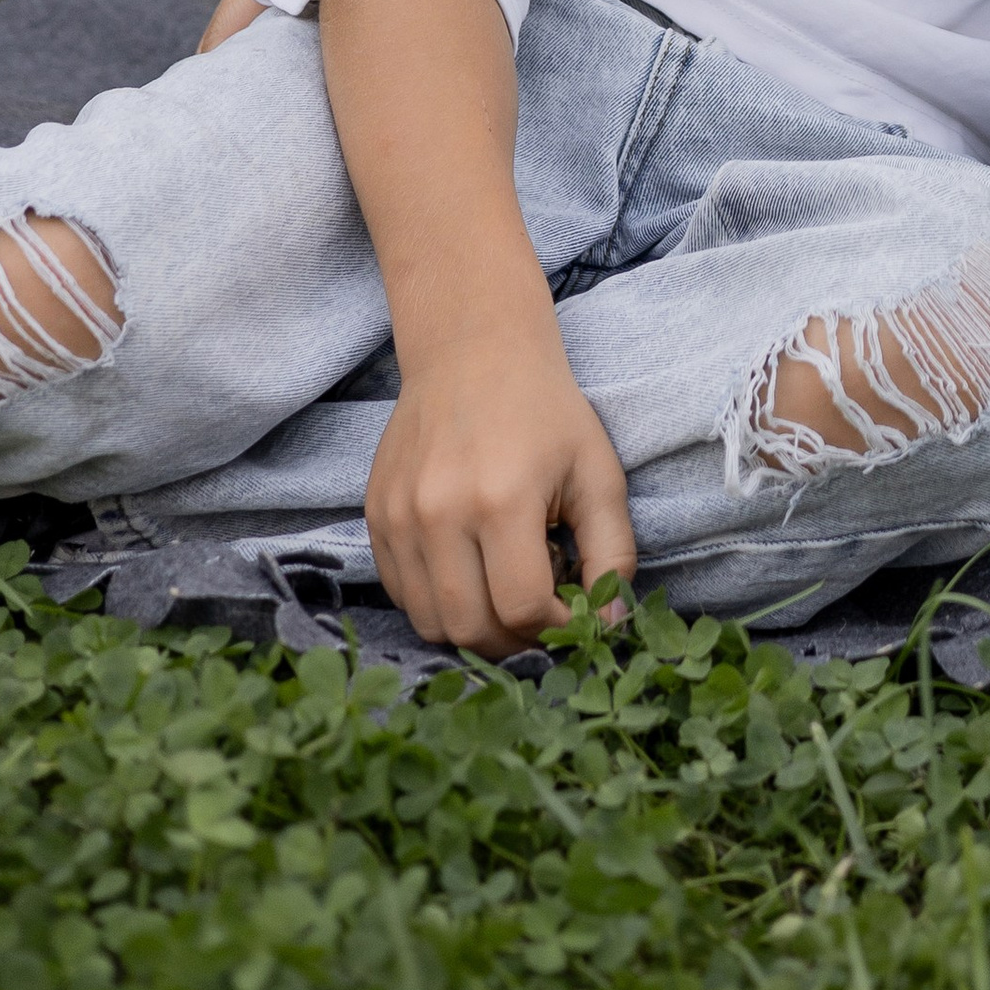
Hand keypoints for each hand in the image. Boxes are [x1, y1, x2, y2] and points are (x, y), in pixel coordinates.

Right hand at [365, 318, 636, 656]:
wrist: (473, 349)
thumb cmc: (546, 411)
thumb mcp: (598, 473)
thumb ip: (613, 553)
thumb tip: (611, 624)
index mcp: (501, 500)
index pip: (520, 609)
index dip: (553, 625)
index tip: (570, 610)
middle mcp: (439, 513)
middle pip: (470, 628)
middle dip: (513, 640)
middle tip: (538, 613)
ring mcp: (398, 516)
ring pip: (429, 621)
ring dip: (472, 626)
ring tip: (504, 587)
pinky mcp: (376, 515)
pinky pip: (401, 593)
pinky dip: (437, 602)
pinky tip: (470, 570)